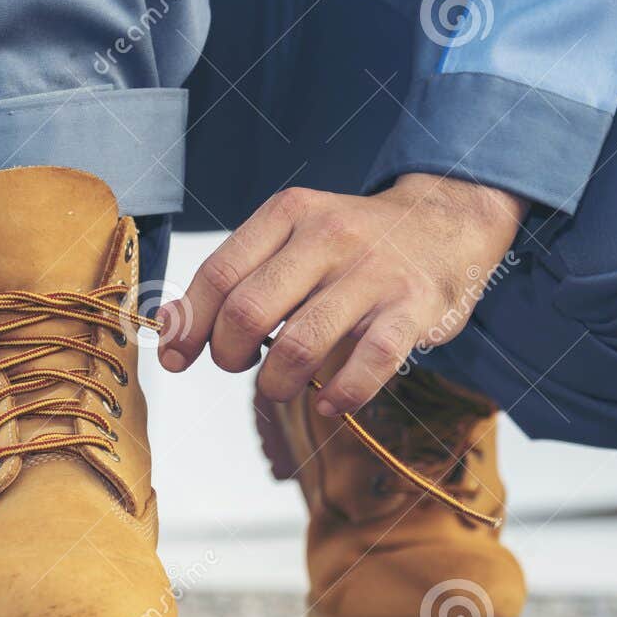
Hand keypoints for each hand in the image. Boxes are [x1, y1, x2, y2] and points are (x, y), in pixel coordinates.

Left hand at [159, 173, 524, 415]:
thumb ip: (236, 276)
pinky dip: (340, 394)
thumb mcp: (291, 237)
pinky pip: (369, 363)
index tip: (176, 359)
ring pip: (300, 344)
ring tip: (282, 387)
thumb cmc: (352, 244)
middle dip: (230, 355)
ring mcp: (374, 272)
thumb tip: (169, 328)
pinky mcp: (414, 308)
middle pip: (249, 311)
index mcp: (289, 214)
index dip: (189, 326)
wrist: (448, 222)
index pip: (219, 274)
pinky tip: (328, 402)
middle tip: (241, 367)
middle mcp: (328, 236)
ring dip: (277, 383)